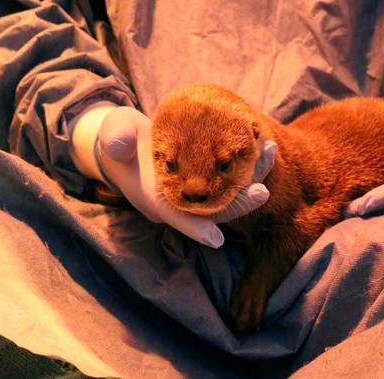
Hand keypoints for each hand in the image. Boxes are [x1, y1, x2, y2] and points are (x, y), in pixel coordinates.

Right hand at [71, 104, 275, 247]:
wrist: (128, 138)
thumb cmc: (119, 137)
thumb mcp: (113, 134)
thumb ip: (115, 139)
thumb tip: (118, 143)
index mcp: (156, 198)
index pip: (175, 216)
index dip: (194, 228)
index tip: (216, 239)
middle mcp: (180, 200)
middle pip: (212, 209)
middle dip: (238, 204)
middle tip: (263, 192)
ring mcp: (196, 190)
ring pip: (228, 193)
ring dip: (252, 177)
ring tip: (270, 151)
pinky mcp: (207, 176)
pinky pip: (232, 176)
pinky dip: (249, 163)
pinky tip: (264, 143)